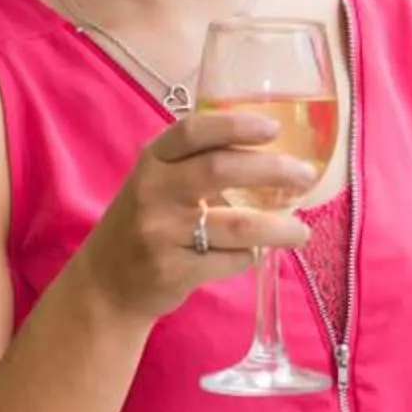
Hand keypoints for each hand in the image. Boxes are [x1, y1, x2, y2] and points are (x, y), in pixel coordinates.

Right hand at [64, 108, 315, 320]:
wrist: (106, 285)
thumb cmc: (147, 224)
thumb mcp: (159, 184)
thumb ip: (199, 164)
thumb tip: (275, 153)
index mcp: (152, 161)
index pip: (192, 131)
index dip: (234, 125)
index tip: (272, 128)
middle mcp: (152, 192)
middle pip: (220, 170)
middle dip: (273, 170)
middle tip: (306, 175)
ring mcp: (161, 233)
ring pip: (237, 225)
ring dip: (279, 228)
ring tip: (301, 231)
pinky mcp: (173, 271)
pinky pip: (231, 260)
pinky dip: (250, 256)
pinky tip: (255, 253)